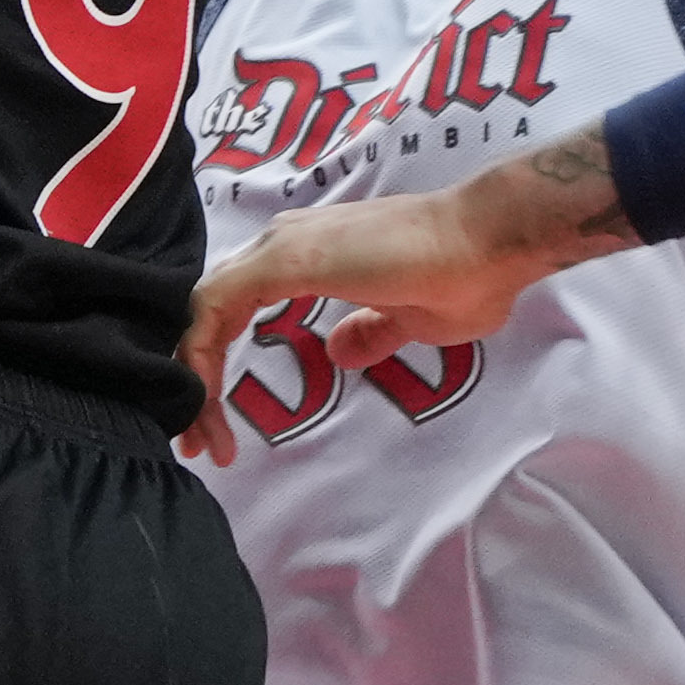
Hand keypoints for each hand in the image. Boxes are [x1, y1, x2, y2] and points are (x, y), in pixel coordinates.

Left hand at [176, 139, 622, 427]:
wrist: (491, 242)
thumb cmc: (464, 279)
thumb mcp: (409, 322)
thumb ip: (368, 333)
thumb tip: (339, 351)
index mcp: (309, 255)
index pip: (237, 308)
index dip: (218, 364)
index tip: (221, 428)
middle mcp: (286, 243)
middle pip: (212, 312)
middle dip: (196, 379)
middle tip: (199, 442)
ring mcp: (283, 247)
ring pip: (204, 310)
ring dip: (194, 376)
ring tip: (201, 439)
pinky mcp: (286, 259)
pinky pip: (215, 306)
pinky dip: (201, 356)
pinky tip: (207, 403)